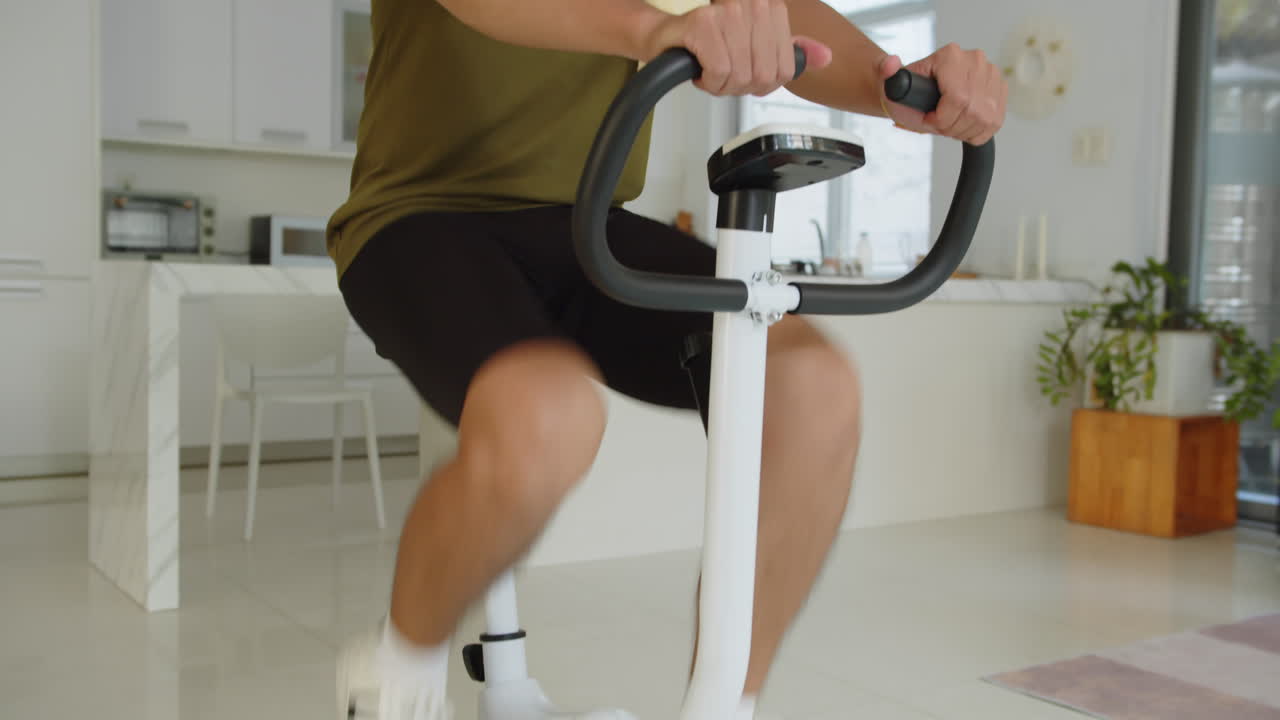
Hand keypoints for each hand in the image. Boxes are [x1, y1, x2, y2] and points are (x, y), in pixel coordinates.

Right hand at [644, 0, 832, 96]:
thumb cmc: (709, 42)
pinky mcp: (705, 24)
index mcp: (771, 8)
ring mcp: (729, 12)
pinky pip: (719, 71)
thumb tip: (824, 57)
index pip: (784, 69)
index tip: (743, 71)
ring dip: (721, 85)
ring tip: (711, 70)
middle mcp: (753, 5)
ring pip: (740, 75)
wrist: (665, 37)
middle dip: (739, 86)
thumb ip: (791, 50)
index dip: (761, 83)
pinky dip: (708, 81)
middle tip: (723, 74)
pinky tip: (700, 69)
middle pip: (762, 76)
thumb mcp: (757, 46)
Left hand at [879, 44, 1006, 144]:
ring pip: (985, 118)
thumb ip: (886, 72)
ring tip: (948, 126)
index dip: (942, 119)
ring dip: (964, 131)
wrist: (921, 87)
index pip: (958, 99)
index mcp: (950, 56)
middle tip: (937, 126)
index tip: (929, 122)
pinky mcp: (1000, 89)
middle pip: (973, 111)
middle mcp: (975, 61)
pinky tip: (963, 126)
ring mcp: (991, 74)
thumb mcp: (892, 83)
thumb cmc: (908, 89)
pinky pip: (995, 121)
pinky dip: (978, 132)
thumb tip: (890, 64)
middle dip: (952, 127)